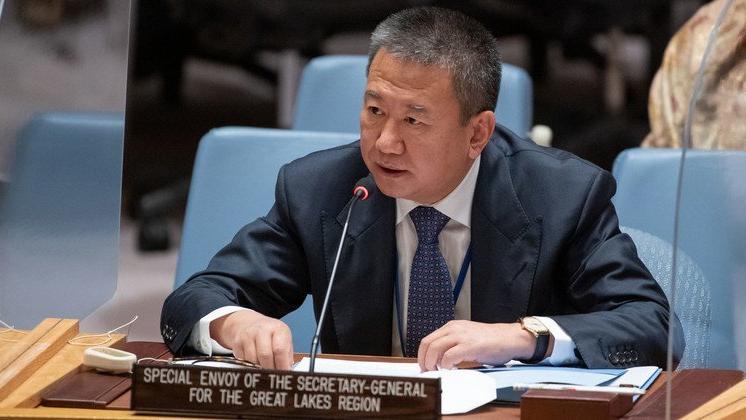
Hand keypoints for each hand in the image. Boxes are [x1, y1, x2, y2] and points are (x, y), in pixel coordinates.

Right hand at [210, 309, 293, 369]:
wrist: (247, 323)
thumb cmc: (269, 334)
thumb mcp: (283, 339)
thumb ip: (287, 355)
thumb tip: (288, 371)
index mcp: (278, 329)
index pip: (280, 349)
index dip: (282, 365)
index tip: (284, 374)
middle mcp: (262, 329)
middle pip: (265, 355)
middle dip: (270, 369)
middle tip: (273, 375)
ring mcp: (248, 335)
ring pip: (253, 360)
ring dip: (259, 368)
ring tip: (264, 367)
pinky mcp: (237, 342)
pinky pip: (244, 360)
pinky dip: (249, 365)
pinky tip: (254, 362)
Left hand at [417, 320, 535, 370]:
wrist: (511, 338)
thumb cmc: (492, 341)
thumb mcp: (467, 337)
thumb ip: (453, 345)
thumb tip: (438, 361)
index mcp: (452, 327)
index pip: (428, 340)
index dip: (422, 355)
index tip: (424, 366)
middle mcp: (454, 329)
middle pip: (427, 344)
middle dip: (424, 360)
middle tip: (428, 372)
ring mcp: (461, 336)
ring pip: (435, 349)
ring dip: (432, 364)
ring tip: (438, 372)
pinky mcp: (470, 346)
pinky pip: (449, 357)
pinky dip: (446, 366)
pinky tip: (452, 370)